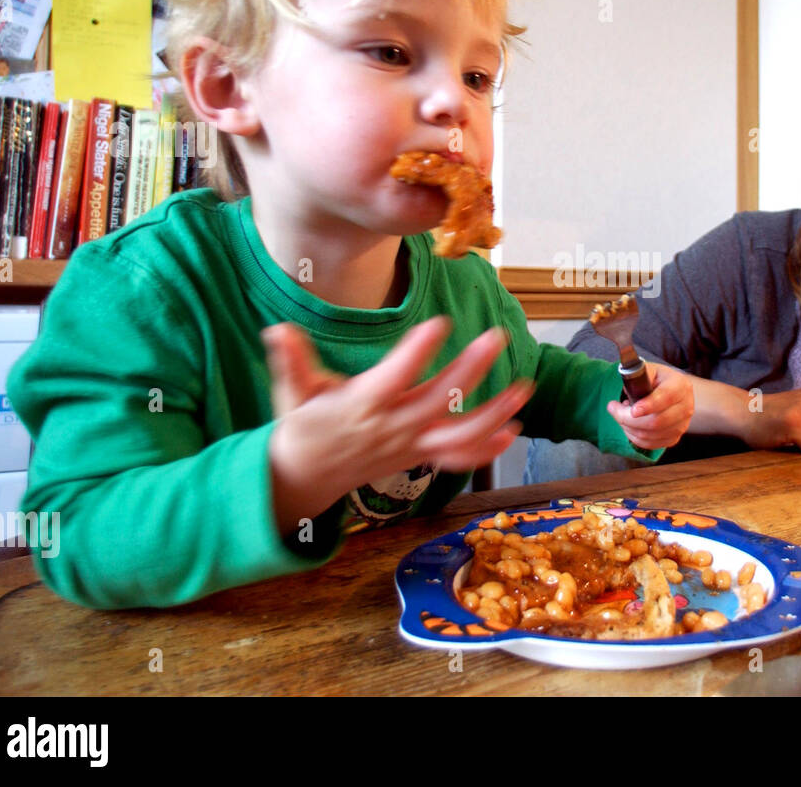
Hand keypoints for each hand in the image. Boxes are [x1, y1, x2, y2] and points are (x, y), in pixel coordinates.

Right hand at [262, 318, 533, 527]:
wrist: (305, 478)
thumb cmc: (301, 426)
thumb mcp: (290, 393)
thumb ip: (290, 361)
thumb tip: (276, 330)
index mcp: (362, 405)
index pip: (395, 376)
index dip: (417, 351)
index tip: (440, 323)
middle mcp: (392, 427)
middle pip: (440, 400)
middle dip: (471, 369)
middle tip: (497, 338)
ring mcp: (410, 446)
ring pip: (460, 435)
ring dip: (495, 413)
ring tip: (524, 389)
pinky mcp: (419, 458)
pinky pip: (457, 459)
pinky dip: (486, 449)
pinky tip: (513, 431)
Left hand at [606, 363, 694, 449]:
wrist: (669, 390)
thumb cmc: (655, 379)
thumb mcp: (648, 370)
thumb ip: (637, 376)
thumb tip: (626, 389)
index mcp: (680, 385)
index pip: (666, 397)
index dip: (649, 405)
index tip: (633, 410)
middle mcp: (686, 406)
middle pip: (657, 421)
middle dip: (629, 418)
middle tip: (614, 409)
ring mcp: (682, 424)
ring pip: (651, 435)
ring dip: (629, 428)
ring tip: (621, 415)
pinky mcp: (675, 437)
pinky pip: (652, 444)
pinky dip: (635, 437)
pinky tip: (630, 426)